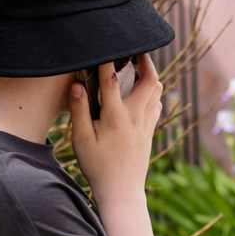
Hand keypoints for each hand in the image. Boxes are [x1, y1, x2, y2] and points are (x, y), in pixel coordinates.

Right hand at [69, 54, 161, 206]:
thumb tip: (77, 85)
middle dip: (144, 60)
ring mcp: (146, 123)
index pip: (111, 80)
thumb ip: (79, 111)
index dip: (106, 61)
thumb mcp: (81, 140)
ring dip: (150, 75)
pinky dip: (153, 91)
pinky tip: (143, 89)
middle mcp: (136, 117)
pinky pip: (157, 104)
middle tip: (135, 47)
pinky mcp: (150, 131)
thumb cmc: (98, 166)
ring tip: (139, 63)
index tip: (104, 44)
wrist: (122, 191)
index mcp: (116, 117)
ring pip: (157, 91)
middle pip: (149, 80)